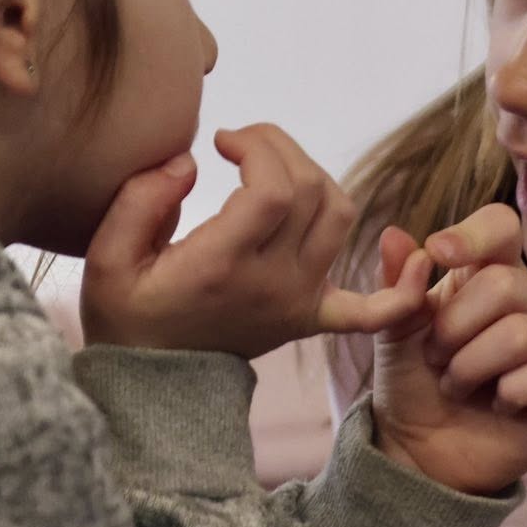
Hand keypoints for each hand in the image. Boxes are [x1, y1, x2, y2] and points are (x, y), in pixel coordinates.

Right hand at [80, 125, 429, 357]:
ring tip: (276, 172)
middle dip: (279, 147)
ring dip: (317, 179)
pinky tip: (418, 258)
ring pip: (340, 219)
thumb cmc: (124, 318)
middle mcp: (271, 282)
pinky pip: (374, 311)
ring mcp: (298, 301)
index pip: (275, 188)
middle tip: (243, 144)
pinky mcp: (310, 317)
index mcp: (223, 265)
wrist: (150, 387)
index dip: (257, 146)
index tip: (224, 139)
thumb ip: (139, 202)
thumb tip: (188, 161)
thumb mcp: (107, 262)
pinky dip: (403, 289)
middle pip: (311, 190)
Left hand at [369, 204, 526, 495]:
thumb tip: (394, 236)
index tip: (438, 254)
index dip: (474, 236)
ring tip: (456, 385)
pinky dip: (508, 393)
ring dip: (471, 365)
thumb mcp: (394, 331)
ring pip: (521, 333)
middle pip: (506, 284)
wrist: (420, 451)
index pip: (502, 229)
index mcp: (491, 275)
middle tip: (436, 358)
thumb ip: (397, 285)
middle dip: (455, 327)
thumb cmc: (415, 382)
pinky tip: (498, 406)